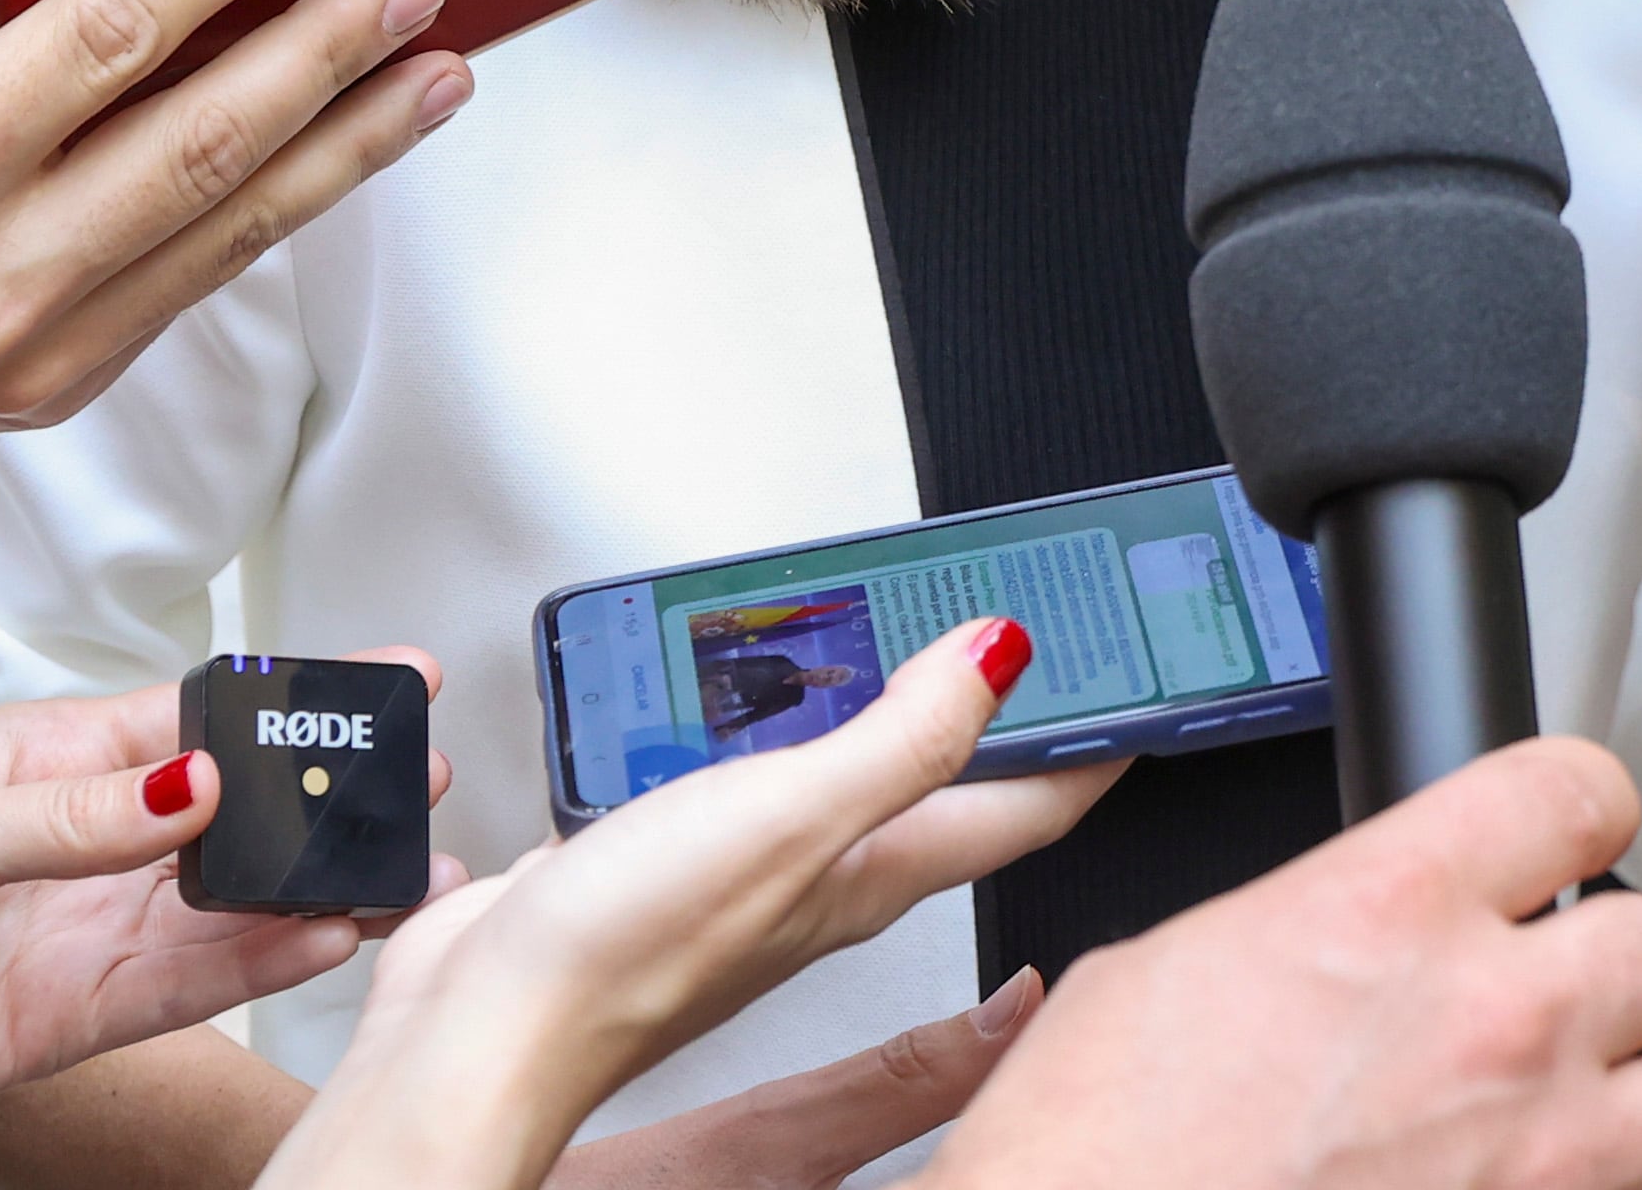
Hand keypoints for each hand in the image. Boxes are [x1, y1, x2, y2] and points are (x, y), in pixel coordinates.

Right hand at [0, 0, 475, 433]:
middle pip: (197, 146)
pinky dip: (286, 203)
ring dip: (348, 141)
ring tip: (439, 66)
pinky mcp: (64, 386)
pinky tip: (351, 140)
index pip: (101, 44)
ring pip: (228, 229)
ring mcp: (32, 357)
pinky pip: (199, 280)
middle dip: (322, 52)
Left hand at [0, 664, 455, 1158]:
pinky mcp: (63, 1021)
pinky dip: (259, 967)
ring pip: (225, 906)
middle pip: (230, 816)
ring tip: (400, 874)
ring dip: (311, 890)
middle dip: (322, 800)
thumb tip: (197, 784)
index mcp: (40, 758)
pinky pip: (183, 988)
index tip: (381, 685)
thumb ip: (69, 818)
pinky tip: (322, 942)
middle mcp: (75, 842)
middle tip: (415, 785)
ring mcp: (75, 932)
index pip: (192, 719)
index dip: (289, 706)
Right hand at [274, 619, 1109, 1189]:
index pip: (1030, 800)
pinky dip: (782, 717)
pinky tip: (760, 681)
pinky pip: (759, 769)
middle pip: (953, 776)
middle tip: (1052, 617)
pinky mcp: (678, 851)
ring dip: (894, 698)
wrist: (486, 1023)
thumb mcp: (791, 817)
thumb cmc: (628, 951)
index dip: (1102, 736)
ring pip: (855, 766)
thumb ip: (901, 738)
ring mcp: (754, 863)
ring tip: (929, 623)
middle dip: (1010, 703)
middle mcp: (829, 871)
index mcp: (878, 869)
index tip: (1156, 670)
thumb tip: (1007, 656)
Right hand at [935, 738, 1641, 1189]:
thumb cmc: (1089, 1164)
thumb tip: (1343, 936)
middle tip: (1543, 1007)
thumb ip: (1306, 930)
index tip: (1560, 836)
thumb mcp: (1166, 974)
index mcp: (1387, 909)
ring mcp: (1539, 1161)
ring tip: (1548, 1133)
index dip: (1572, 811)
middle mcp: (1490, 1024)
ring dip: (1630, 1113)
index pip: (1574, 788)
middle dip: (1610, 974)